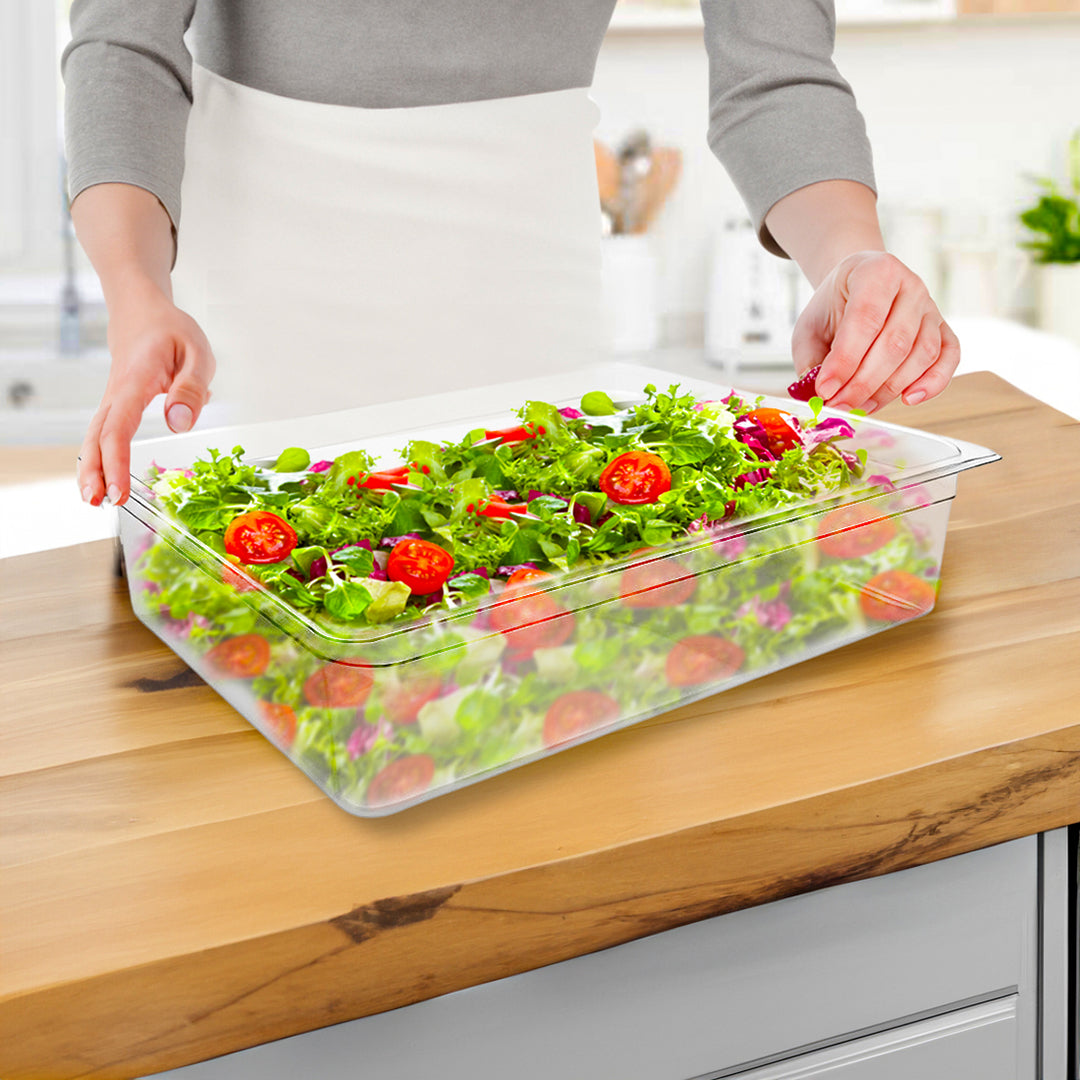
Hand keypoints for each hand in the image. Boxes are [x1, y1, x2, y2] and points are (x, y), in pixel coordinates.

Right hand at [77, 282, 214, 506]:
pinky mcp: (116, 405)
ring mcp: (113, 400)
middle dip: (95, 472)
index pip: (119, 428)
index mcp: (135, 382)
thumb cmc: (172, 331)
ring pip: (95, 436)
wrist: (143, 311)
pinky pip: (103, 433)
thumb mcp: (197, 353)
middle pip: (97, 437)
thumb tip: (179, 424)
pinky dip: (99, 455)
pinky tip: (101, 478)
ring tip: (94, 500)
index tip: (119, 491)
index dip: (116, 463)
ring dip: (91, 467)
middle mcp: (116, 394)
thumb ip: (190, 388)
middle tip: (100, 503)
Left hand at [791, 251, 959, 413]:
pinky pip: (949, 357)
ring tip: (860, 406)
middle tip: (840, 405)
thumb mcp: (809, 327)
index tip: (826, 389)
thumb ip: (810, 359)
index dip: (845, 360)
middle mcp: (911, 286)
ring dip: (889, 389)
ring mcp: (931, 307)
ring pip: (921, 354)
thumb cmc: (833, 308)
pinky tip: (909, 399)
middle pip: (895, 342)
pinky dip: (934, 382)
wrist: (855, 288)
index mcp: (876, 272)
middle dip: (864, 383)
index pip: (865, 319)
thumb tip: (821, 395)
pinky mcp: (943, 328)